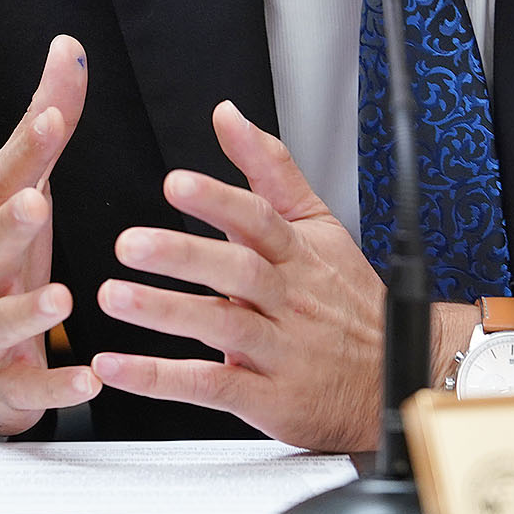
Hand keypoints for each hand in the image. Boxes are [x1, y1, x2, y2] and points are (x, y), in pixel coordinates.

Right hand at [0, 35, 100, 438]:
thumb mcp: (20, 199)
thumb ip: (46, 128)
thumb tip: (69, 48)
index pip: (3, 182)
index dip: (26, 151)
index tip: (53, 116)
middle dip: (11, 225)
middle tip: (37, 202)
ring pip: (1, 320)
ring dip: (30, 309)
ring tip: (62, 298)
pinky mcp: (1, 386)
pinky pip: (30, 389)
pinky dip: (55, 386)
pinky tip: (88, 380)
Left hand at [93, 102, 402, 451]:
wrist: (396, 375)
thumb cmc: (347, 299)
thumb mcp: (319, 226)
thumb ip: (270, 169)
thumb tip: (228, 116)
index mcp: (298, 255)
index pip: (260, 220)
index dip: (220, 201)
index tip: (177, 183)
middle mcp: (288, 299)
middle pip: (239, 271)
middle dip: (183, 254)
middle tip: (129, 243)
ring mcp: (279, 350)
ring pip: (223, 327)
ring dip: (166, 312)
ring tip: (116, 296)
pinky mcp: (268, 398)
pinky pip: (212, 386)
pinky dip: (162, 379)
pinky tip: (119, 366)